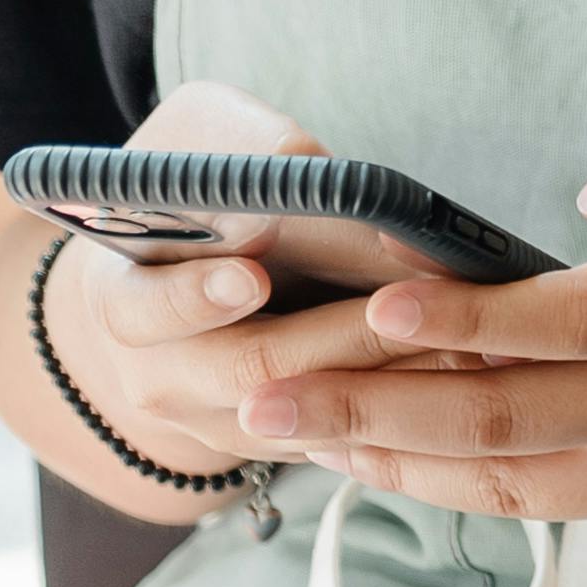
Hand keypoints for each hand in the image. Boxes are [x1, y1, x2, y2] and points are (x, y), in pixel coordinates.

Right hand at [42, 84, 469, 480]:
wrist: (169, 284)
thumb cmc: (189, 194)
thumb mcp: (197, 143)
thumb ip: (241, 151)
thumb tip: (309, 173)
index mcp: (122, 299)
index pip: (148, 308)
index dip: (198, 295)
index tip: (253, 275)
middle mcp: (160, 375)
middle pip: (251, 370)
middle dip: (336, 335)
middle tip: (403, 307)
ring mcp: (219, 421)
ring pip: (311, 414)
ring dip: (390, 376)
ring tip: (462, 337)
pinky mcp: (281, 443)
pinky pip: (344, 439)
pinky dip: (404, 408)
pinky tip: (464, 367)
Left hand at [244, 110, 586, 556]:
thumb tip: (583, 195)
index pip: (562, 324)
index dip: (459, 324)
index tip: (372, 309)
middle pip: (502, 423)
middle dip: (366, 410)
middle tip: (255, 403)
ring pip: (513, 483)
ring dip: (396, 461)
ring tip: (298, 441)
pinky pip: (568, 506)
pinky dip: (482, 483)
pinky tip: (412, 458)